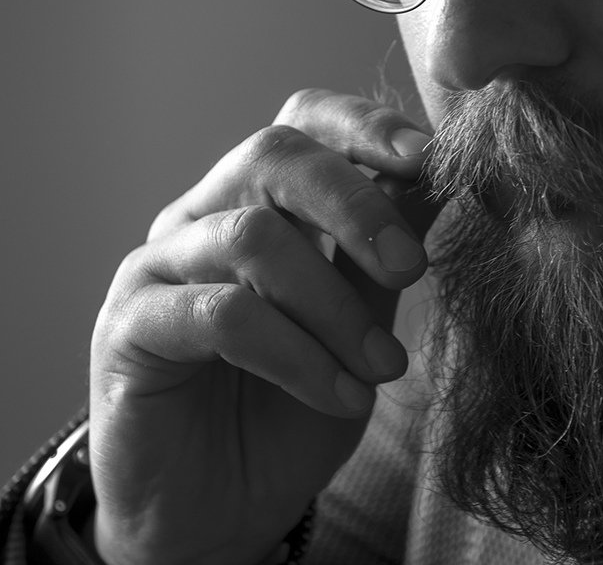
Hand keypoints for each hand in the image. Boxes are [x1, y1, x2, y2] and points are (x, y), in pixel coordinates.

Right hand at [88, 90, 436, 564]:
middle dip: (357, 204)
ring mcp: (159, 265)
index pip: (303, 121)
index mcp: (262, 199)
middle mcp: (204, 215)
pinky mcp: (128, 327)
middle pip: (275, 155)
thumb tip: (441, 178)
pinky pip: (222, 315)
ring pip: (252, 235)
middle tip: (413, 268)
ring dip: (334, 304)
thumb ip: (386, 249)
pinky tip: (341, 395)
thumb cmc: (293, 409)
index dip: (364, 125)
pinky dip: (298, 354)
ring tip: (384, 366)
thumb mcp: (362, 321)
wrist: (219, 514)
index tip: (427, 160)